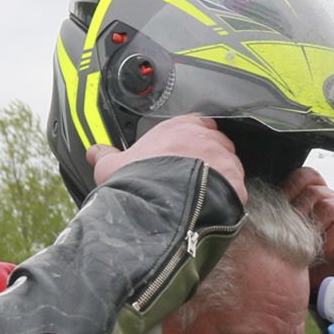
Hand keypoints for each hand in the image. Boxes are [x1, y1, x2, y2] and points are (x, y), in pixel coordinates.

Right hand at [86, 116, 246, 204]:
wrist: (158, 209)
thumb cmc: (138, 183)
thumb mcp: (113, 166)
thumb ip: (106, 156)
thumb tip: (94, 152)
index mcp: (180, 127)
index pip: (197, 123)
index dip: (193, 139)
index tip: (187, 153)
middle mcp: (206, 138)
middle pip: (217, 143)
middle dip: (210, 158)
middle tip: (196, 177)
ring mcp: (225, 160)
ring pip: (231, 165)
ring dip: (222, 177)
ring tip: (205, 194)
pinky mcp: (236, 184)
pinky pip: (238, 188)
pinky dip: (230, 197)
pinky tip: (214, 207)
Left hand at [286, 168, 333, 292]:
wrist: (333, 294)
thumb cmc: (311, 268)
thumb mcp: (290, 240)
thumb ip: (283, 220)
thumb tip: (263, 206)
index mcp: (319, 202)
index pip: (308, 177)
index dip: (294, 187)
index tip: (284, 207)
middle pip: (317, 191)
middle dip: (303, 214)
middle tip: (298, 236)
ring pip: (330, 206)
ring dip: (317, 229)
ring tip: (313, 247)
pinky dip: (331, 241)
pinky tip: (326, 254)